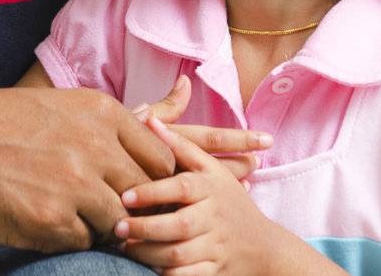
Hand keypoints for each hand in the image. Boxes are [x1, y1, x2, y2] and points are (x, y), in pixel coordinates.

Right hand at [0, 86, 272, 255]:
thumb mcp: (48, 113)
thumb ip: (94, 130)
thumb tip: (144, 130)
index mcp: (97, 112)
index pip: (167, 150)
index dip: (203, 172)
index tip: (246, 177)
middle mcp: (94, 142)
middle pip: (156, 191)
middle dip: (173, 216)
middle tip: (203, 241)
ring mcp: (73, 181)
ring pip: (122, 224)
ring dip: (115, 236)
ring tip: (102, 236)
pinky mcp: (49, 218)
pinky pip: (80, 243)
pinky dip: (72, 245)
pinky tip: (43, 232)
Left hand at [113, 113, 288, 275]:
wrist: (264, 248)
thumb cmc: (229, 202)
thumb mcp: (212, 170)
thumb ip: (181, 145)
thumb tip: (148, 119)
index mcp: (211, 188)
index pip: (181, 188)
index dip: (152, 192)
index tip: (124, 196)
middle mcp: (215, 218)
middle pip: (178, 226)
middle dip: (145, 228)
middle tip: (116, 227)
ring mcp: (216, 247)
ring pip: (179, 255)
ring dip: (148, 254)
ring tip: (124, 247)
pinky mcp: (215, 272)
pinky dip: (166, 274)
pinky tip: (146, 268)